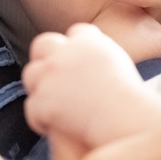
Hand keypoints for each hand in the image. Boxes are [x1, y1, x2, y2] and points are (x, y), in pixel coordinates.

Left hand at [23, 24, 145, 146]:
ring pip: (31, 74)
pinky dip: (41, 119)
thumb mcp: (120, 63)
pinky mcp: (42, 99)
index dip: (74, 48)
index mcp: (89, 40)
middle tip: (56, 81)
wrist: (124, 118)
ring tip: (53, 105)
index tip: (78, 65)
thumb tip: (90, 61)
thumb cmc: (130, 98)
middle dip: (45, 59)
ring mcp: (50, 75)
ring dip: (40, 88)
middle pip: (43, 44)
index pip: (75, 33)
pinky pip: (31, 108)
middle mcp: (65, 52)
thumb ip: (100, 55)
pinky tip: (53, 126)